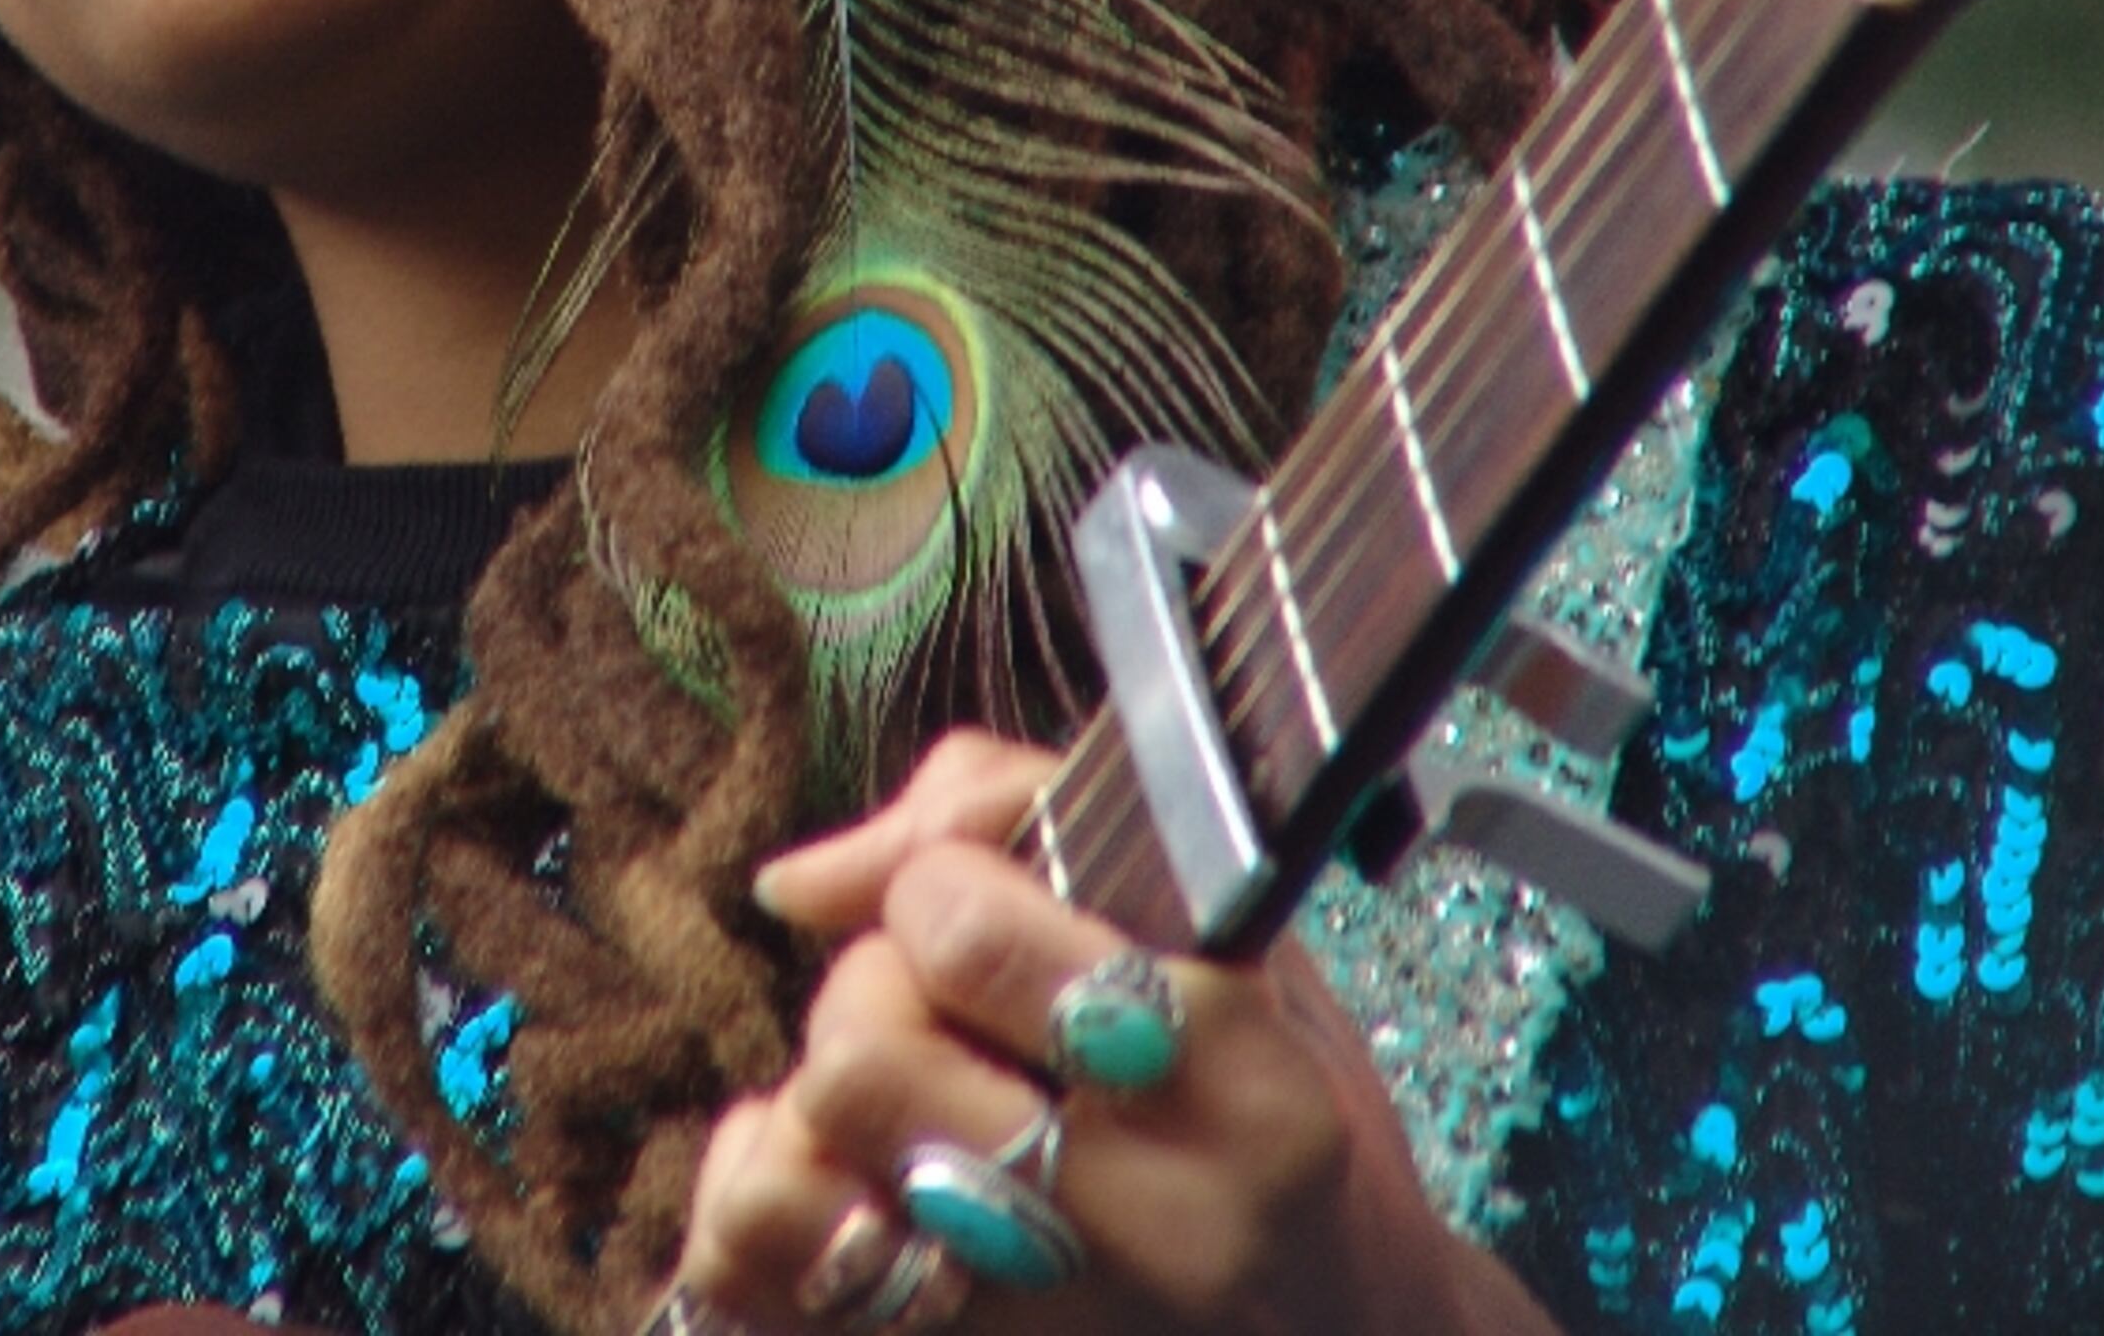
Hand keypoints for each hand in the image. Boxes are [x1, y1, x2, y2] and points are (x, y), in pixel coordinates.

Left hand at [669, 733, 1559, 1335]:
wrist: (1351, 1332)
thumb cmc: (1269, 1104)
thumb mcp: (1219, 925)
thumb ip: (1008, 818)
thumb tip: (796, 884)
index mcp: (1240, 1090)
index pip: (966, 937)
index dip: (934, 887)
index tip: (974, 904)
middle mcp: (1152, 1237)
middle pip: (860, 1058)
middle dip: (872, 996)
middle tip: (936, 1012)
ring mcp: (1050, 1333)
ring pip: (789, 1192)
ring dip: (809, 1116)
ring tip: (889, 1104)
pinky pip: (752, 1279)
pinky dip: (759, 1195)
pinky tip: (842, 1176)